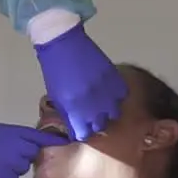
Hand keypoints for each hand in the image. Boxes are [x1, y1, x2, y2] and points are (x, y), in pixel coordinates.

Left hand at [34, 24, 127, 140]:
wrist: (63, 43)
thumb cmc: (55, 70)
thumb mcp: (57, 96)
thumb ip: (69, 113)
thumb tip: (78, 126)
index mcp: (73, 109)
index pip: (84, 134)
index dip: (83, 132)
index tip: (83, 128)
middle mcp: (91, 104)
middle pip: (100, 125)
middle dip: (96, 123)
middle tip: (93, 117)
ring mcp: (104, 91)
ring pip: (114, 113)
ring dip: (108, 111)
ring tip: (103, 105)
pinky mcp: (114, 78)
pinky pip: (122, 95)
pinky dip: (117, 96)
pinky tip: (110, 92)